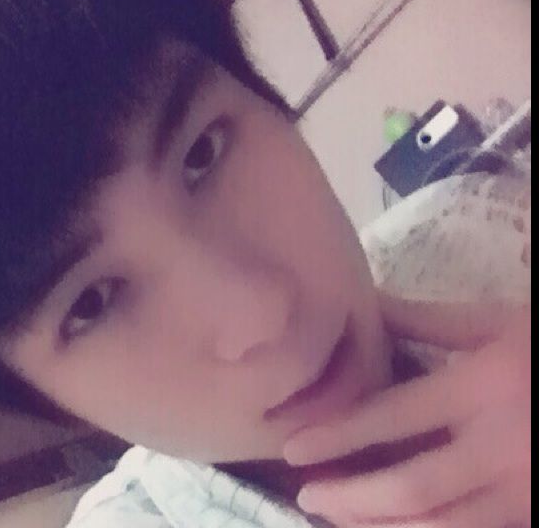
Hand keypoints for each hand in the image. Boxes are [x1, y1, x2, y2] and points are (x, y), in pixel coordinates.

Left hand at [283, 293, 530, 526]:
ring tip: (336, 517)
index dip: (339, 434)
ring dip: (382, 526)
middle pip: (413, 486)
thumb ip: (427, 318)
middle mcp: (501, 447)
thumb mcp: (495, 321)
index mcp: (483, 387)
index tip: (293, 446)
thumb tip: (365, 303)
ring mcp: (524, 492)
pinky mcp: (536, 515)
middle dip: (351, 495)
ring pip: (443, 527)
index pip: (394, 416)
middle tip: (305, 495)